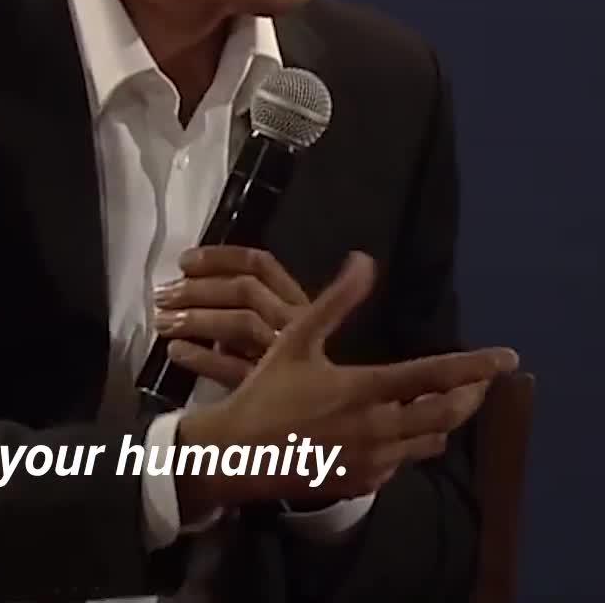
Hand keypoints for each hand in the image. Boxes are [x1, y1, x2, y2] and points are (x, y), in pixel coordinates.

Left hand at [154, 245, 307, 386]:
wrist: (331, 429)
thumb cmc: (295, 379)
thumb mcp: (279, 334)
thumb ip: (247, 308)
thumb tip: (193, 286)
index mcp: (298, 302)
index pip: (259, 264)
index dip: (219, 258)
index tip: (184, 262)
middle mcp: (298, 322)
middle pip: (245, 289)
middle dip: (197, 288)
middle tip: (162, 296)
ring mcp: (289, 355)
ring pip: (241, 322)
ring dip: (195, 318)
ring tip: (162, 323)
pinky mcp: (277, 393)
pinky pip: (235, 370)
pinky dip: (202, 357)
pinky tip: (176, 352)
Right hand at [174, 252, 516, 517]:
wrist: (237, 453)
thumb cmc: (266, 392)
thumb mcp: (295, 340)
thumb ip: (334, 302)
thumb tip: (363, 261)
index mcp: (366, 390)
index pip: (435, 376)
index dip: (476, 366)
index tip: (508, 359)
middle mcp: (380, 429)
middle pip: (448, 415)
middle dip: (471, 396)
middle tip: (480, 382)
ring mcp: (374, 462)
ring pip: (429, 441)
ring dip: (441, 420)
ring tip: (438, 402)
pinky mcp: (364, 484)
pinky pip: (402, 463)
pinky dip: (408, 443)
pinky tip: (391, 430)